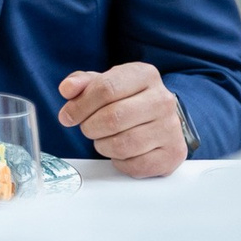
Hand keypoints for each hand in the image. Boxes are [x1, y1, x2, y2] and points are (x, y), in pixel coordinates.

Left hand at [58, 62, 187, 175]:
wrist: (161, 116)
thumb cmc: (128, 98)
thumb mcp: (104, 82)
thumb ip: (82, 83)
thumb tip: (67, 89)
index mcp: (144, 75)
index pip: (106, 89)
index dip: (80, 106)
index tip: (67, 115)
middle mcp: (162, 100)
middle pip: (113, 118)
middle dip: (90, 127)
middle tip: (87, 128)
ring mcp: (171, 128)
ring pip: (123, 145)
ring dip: (103, 145)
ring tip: (103, 138)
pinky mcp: (173, 154)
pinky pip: (135, 165)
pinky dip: (119, 162)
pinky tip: (120, 152)